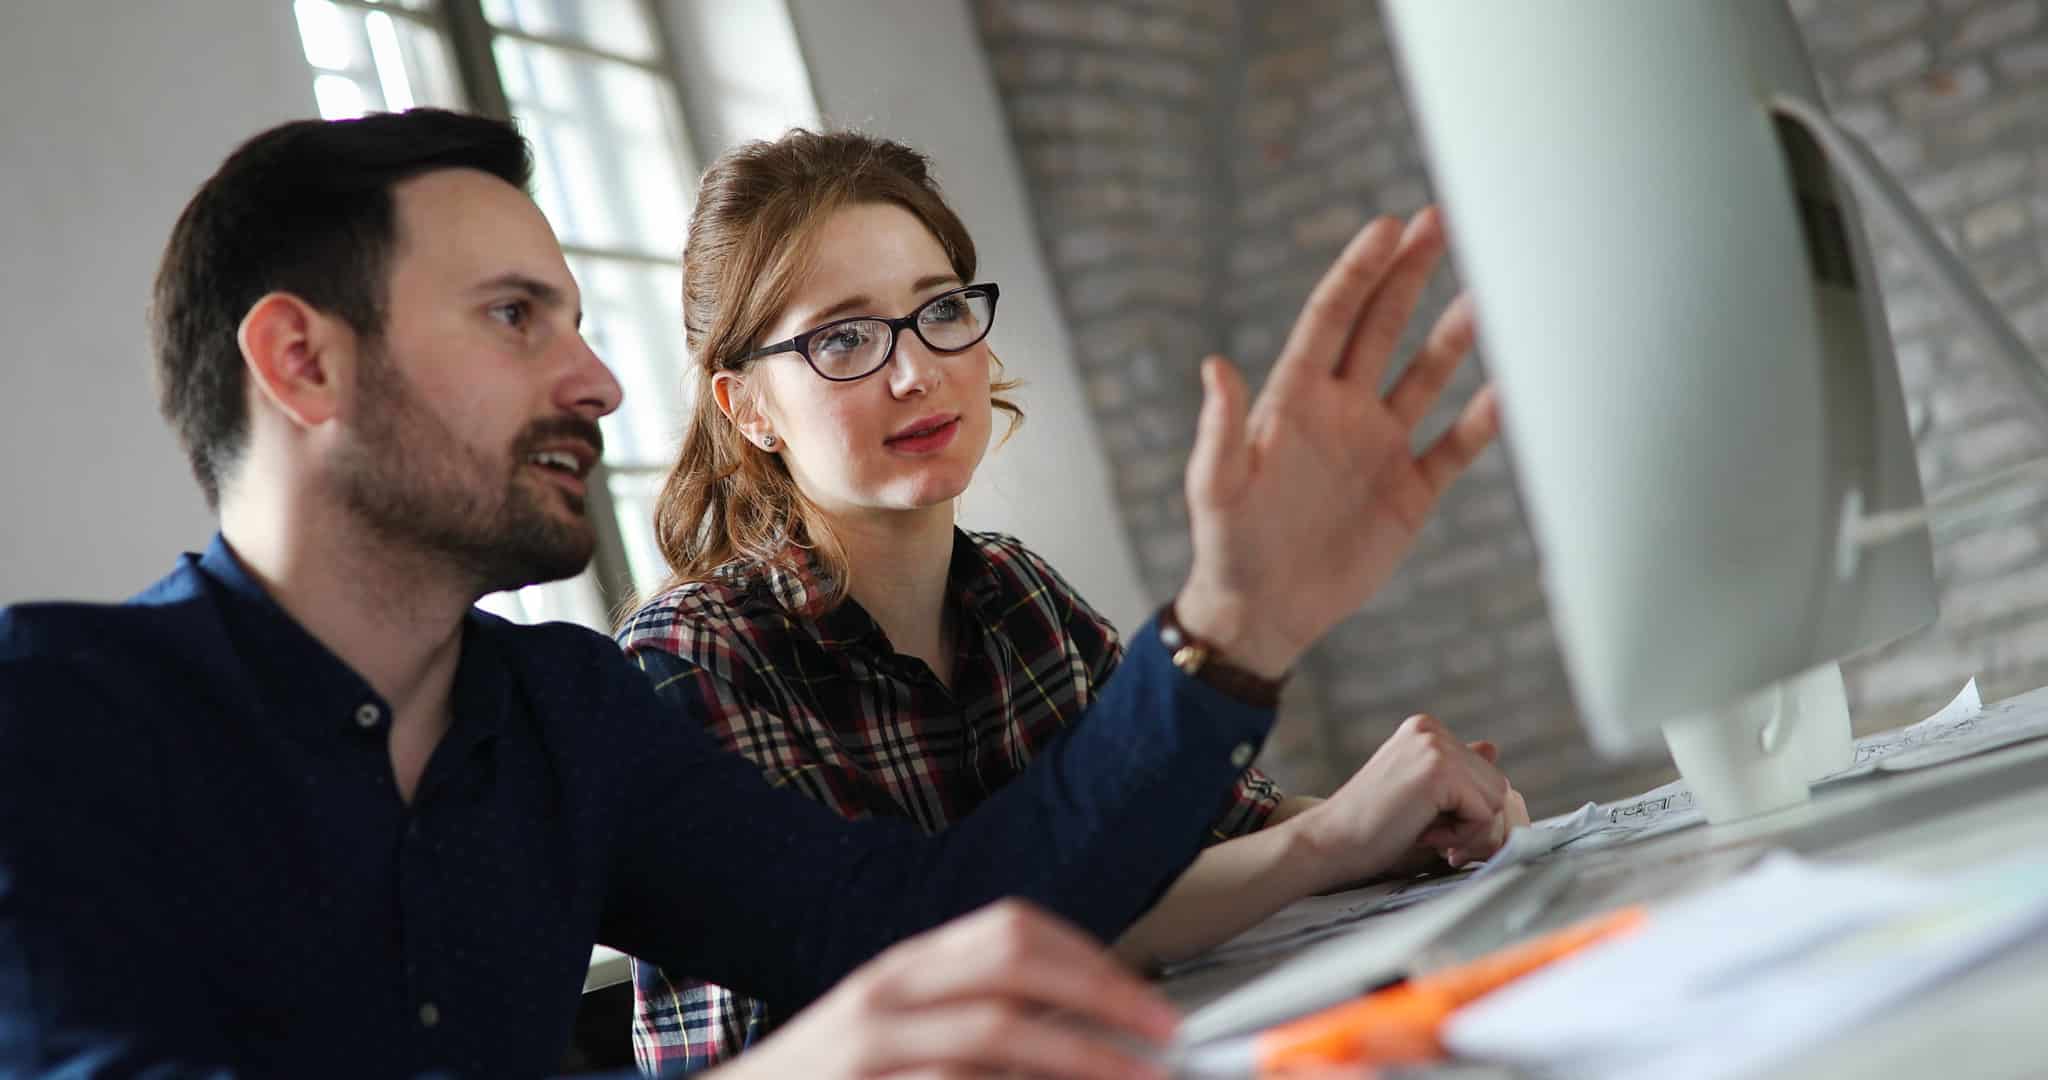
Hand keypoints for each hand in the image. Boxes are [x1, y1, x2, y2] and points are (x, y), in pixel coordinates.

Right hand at [718, 900, 1177, 1079]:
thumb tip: (1087, 1029)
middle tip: (1161, 1041)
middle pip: (1013, 967)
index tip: (1149, 1005)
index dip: (1093, 962)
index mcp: (905, 968)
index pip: (1012, 929)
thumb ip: (971, 1017)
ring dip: (1079, 1062)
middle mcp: (886, 997)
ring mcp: (870, 1049)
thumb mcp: (896, 1031)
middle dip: (1101, 999)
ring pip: (994, 1035)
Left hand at [1175, 208, 1497, 675]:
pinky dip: (1486, 418)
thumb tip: (1215, 365)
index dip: (1358, 272)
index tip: (1387, 225)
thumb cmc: (1228, 546)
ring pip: (1427, 375)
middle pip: (1382, 326)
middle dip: (1410, 273)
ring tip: (1494, 287)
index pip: (1331, 318)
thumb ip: (1220, 429)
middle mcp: (1342, 411)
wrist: (1264, 613)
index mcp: (1294, 400)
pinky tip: (1516, 386)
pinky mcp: (1410, 491)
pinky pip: (1456, 445)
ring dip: (1458, 334)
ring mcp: (1380, 447)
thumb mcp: (1215, 487)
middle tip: (1442, 219)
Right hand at [1289, 714, 1520, 889]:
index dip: (1463, 808)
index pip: (1484, 771)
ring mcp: (1435, 747)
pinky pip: (1484, 813)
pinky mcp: (1439, 771)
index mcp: (1424, 729)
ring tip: (1423, 830)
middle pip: (1496, 783)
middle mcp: (1431, 729)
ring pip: (1496, 798)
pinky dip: (1460, 835)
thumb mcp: (1420, 792)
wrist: (1330, 841)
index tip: (1426, 821)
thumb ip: (1456, 770)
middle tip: (1427, 831)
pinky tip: (1424, 833)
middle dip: (1470, 819)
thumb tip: (1493, 747)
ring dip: (1467, 828)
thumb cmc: (1370, 825)